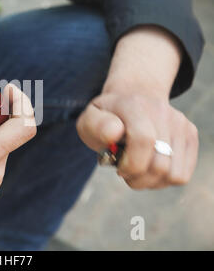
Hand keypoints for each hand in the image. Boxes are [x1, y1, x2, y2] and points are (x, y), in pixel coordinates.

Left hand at [76, 25, 198, 190]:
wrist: (130, 98)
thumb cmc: (106, 117)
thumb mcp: (89, 119)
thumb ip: (96, 126)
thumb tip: (114, 132)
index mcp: (134, 105)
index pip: (144, 141)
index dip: (130, 164)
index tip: (118, 167)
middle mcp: (162, 112)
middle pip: (160, 165)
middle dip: (137, 178)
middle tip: (124, 170)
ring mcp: (180, 123)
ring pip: (173, 175)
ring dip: (151, 181)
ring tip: (137, 168)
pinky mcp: (190, 135)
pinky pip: (182, 175)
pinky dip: (163, 180)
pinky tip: (149, 168)